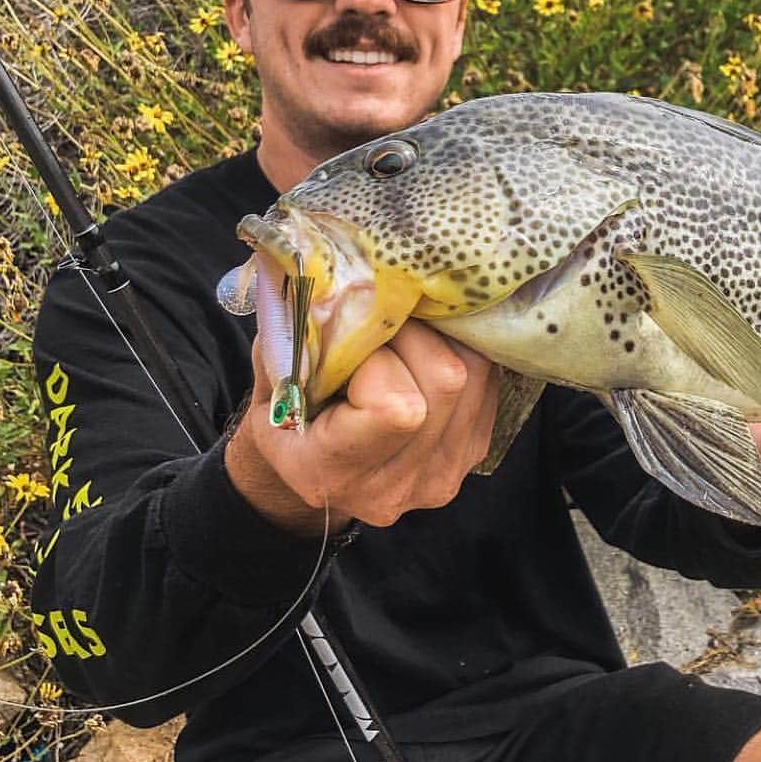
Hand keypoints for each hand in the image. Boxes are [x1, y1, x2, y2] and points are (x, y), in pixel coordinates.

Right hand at [225, 321, 498, 535]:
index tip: (352, 342)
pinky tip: (428, 347)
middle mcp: (395, 487)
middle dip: (414, 333)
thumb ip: (298, 336)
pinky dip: (460, 350)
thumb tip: (337, 274)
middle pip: (445, 381)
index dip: (378, 357)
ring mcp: (441, 475)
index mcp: (332, 473)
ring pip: (474, 374)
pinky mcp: (473, 453)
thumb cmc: (287, 412)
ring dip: (440, 337)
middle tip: (382, 321)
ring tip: (403, 332)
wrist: (315, 464)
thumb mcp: (273, 376)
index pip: (394, 407)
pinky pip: (488, 381)